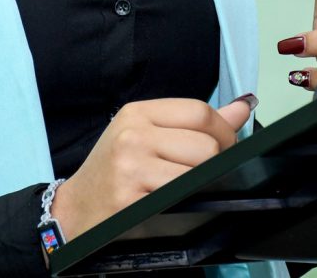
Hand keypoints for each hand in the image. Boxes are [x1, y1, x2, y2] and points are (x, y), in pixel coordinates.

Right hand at [51, 96, 251, 239]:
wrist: (74, 210)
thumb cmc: (113, 171)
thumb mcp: (146, 135)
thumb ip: (194, 122)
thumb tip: (243, 106)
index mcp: (138, 113)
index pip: (199, 111)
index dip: (224, 131)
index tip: (227, 146)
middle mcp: (133, 135)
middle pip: (205, 144)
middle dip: (219, 162)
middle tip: (207, 173)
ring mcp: (132, 167)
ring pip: (199, 172)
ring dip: (203, 184)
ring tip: (188, 189)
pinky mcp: (132, 199)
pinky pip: (182, 197)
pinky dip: (188, 202)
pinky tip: (175, 203)